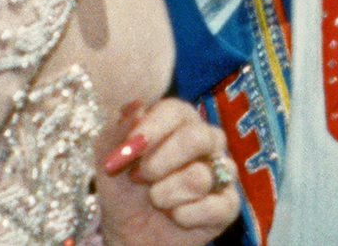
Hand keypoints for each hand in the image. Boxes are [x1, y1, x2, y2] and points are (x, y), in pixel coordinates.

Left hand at [96, 99, 239, 245]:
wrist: (128, 231)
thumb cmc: (122, 187)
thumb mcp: (108, 157)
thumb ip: (118, 130)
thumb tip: (137, 105)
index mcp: (179, 121)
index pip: (176, 110)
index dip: (152, 128)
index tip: (130, 148)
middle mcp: (206, 140)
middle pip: (197, 138)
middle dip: (160, 162)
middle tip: (138, 176)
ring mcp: (221, 171)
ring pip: (199, 178)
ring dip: (165, 194)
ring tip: (155, 199)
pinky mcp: (229, 204)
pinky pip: (215, 207)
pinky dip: (184, 216)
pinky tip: (175, 217)